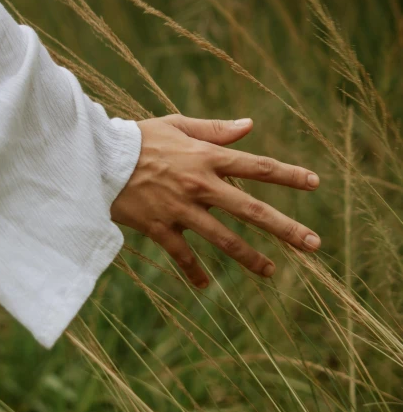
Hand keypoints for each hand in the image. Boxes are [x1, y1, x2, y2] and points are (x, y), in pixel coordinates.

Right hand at [111, 114, 320, 288]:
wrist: (97, 158)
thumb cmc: (139, 138)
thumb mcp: (177, 125)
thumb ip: (215, 130)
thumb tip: (250, 125)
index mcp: (207, 157)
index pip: (257, 166)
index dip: (288, 175)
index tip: (315, 183)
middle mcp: (200, 185)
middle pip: (251, 210)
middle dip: (286, 228)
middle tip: (313, 244)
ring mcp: (180, 209)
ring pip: (223, 239)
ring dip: (250, 257)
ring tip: (272, 272)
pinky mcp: (158, 227)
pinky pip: (181, 255)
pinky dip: (193, 271)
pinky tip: (205, 286)